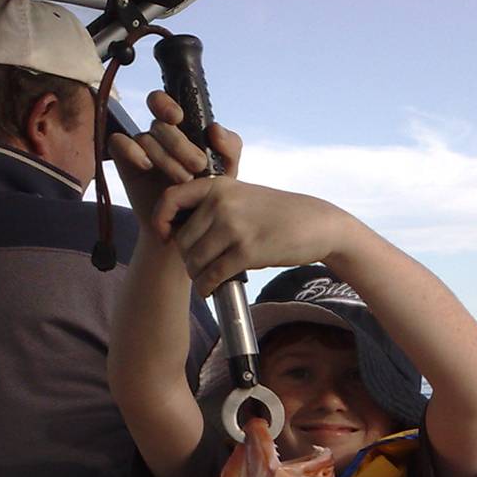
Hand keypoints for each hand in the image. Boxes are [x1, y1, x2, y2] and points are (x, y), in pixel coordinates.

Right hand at [110, 90, 240, 221]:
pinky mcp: (125, 164)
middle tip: (196, 166)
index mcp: (181, 130)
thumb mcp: (227, 174)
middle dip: (179, 144)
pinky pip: (118, 143)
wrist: (187, 232)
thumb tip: (214, 128)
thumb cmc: (207, 199)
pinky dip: (131, 150)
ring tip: (182, 181)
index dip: (166, 104)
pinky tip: (146, 165)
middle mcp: (158, 137)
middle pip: (159, 124)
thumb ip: (230, 148)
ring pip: (144, 137)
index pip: (164, 103)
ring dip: (164, 157)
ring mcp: (140, 149)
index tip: (179, 118)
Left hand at [153, 179, 353, 295]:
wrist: (316, 224)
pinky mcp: (247, 251)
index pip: (171, 199)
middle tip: (198, 267)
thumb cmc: (276, 213)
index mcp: (218, 186)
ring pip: (195, 260)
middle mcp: (222, 203)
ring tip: (205, 280)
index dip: (160, 221)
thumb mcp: (242, 195)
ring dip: (197, 276)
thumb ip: (212, 205)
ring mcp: (234, 227)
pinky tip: (211, 290)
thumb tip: (177, 231)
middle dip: (186, 259)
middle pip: (182, 240)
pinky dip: (207, 287)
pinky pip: (213, 275)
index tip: (163, 237)